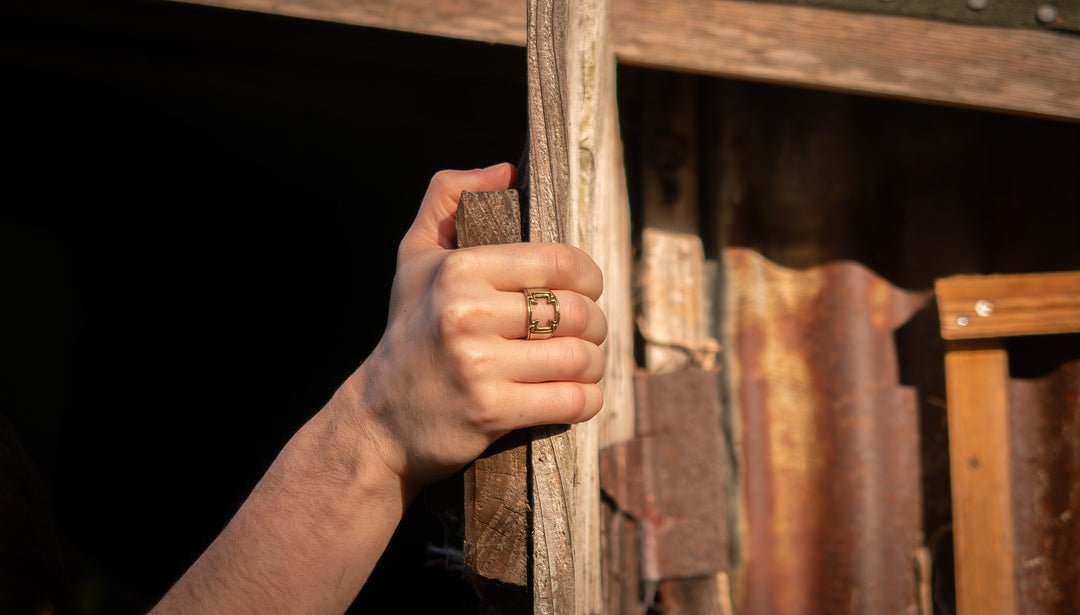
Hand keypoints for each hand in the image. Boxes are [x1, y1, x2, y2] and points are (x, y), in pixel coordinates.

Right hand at [339, 163, 607, 489]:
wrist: (377, 421)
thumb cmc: (407, 335)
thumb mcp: (413, 259)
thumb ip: (448, 199)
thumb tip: (507, 170)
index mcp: (458, 270)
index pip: (559, 261)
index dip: (589, 276)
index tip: (587, 290)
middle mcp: (467, 314)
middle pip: (575, 311)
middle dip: (595, 325)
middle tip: (586, 333)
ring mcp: (478, 365)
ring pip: (580, 357)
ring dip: (593, 364)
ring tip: (581, 365)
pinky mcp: (491, 411)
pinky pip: (572, 401)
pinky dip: (587, 400)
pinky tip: (576, 396)